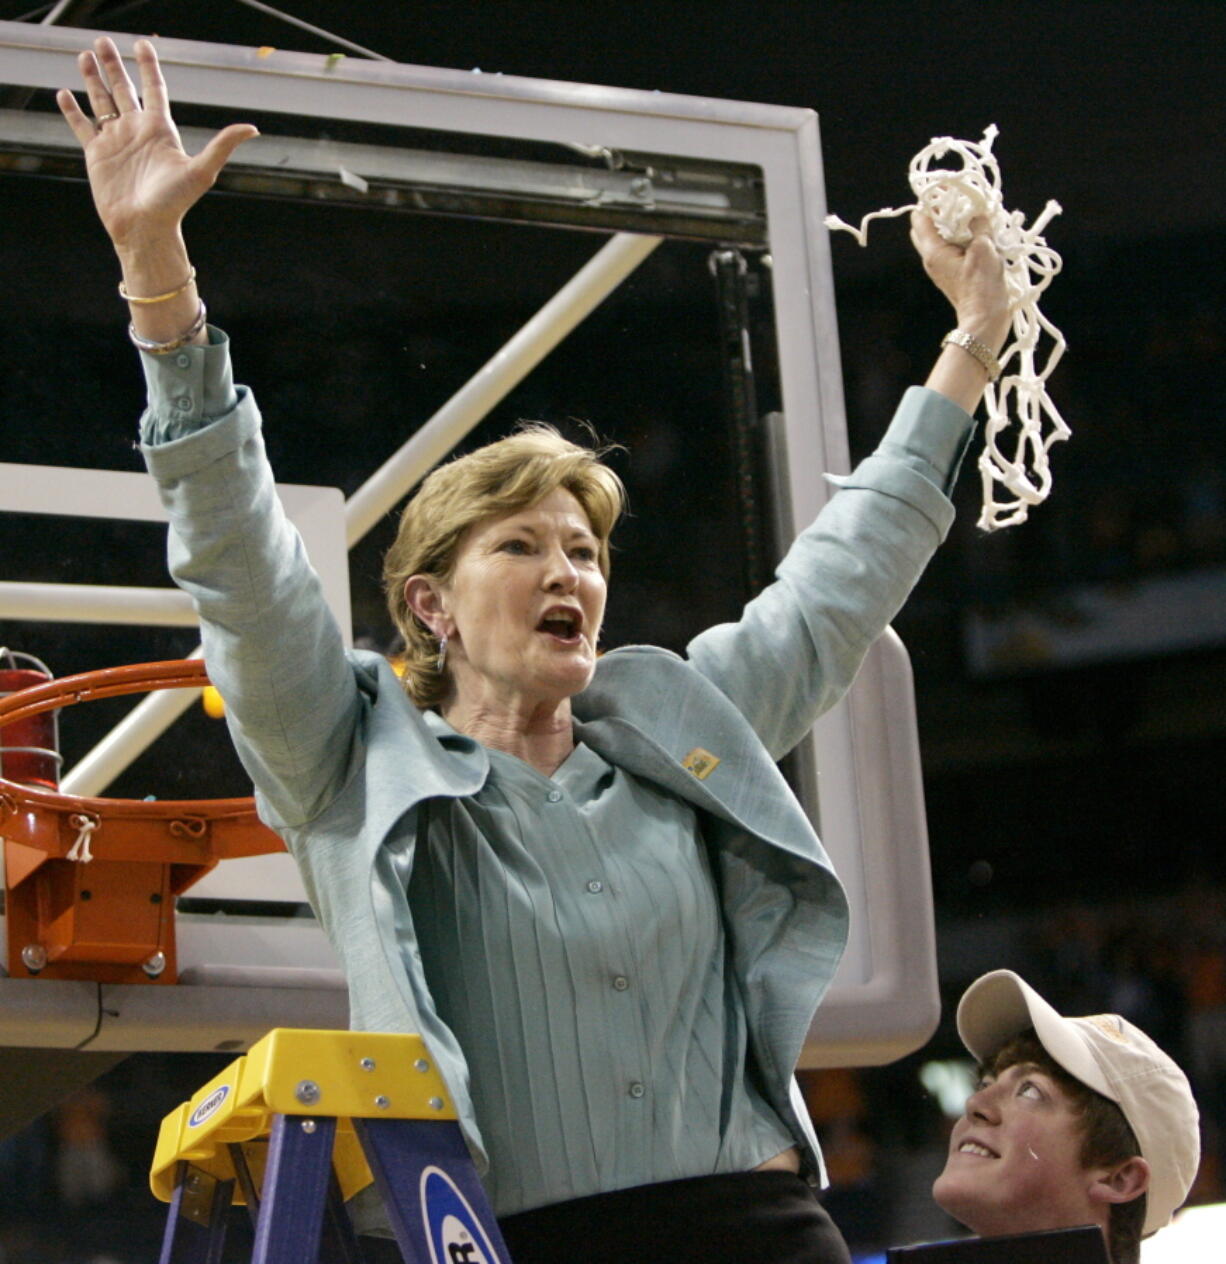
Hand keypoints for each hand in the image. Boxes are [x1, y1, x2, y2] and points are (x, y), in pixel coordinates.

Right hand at [57, 37, 256, 253]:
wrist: (145, 228)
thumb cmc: (175, 203)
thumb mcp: (201, 170)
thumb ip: (223, 145)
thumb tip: (253, 128)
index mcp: (160, 130)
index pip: (154, 89)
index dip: (148, 66)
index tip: (143, 44)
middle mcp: (137, 131)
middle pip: (124, 88)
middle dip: (114, 65)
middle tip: (102, 40)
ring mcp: (116, 141)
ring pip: (101, 101)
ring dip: (93, 79)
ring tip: (84, 55)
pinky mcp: (96, 154)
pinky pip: (82, 126)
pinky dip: (72, 110)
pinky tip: (64, 93)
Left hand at [910, 210, 1010, 353]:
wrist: (984, 319)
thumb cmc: (982, 287)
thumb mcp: (984, 250)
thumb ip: (979, 226)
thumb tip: (977, 214)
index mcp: (933, 251)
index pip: (920, 218)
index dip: (931, 200)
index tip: (947, 188)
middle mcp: (931, 259)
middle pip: (926, 227)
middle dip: (939, 211)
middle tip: (959, 200)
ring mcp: (940, 267)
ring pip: (939, 237)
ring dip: (952, 224)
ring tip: (971, 213)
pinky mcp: (950, 273)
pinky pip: (950, 248)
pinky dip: (959, 237)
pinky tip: (976, 233)